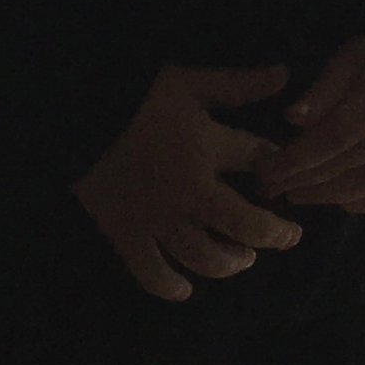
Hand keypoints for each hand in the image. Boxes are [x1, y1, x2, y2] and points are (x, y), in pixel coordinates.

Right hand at [76, 62, 303, 303]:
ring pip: (204, 255)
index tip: (283, 170)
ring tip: (243, 260)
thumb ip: (237, 84)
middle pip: (243, 224)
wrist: (75, 116)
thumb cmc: (135, 97)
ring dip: (230, 262)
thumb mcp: (189, 82)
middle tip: (289, 237)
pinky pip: (150, 271)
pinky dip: (168, 285)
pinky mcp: (125, 233)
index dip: (275, 166)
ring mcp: (157, 218)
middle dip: (273, 234)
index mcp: (208, 149)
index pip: (257, 161)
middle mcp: (191, 192)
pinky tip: (184, 290)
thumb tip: (284, 74)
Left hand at [279, 37, 364, 213]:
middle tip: (270, 188)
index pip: (333, 139)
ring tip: (298, 196)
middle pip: (347, 167)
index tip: (266, 170)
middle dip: (303, 181)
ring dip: (329, 196)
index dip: (297, 159)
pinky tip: (343, 203)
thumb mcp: (353, 55)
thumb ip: (324, 88)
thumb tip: (292, 120)